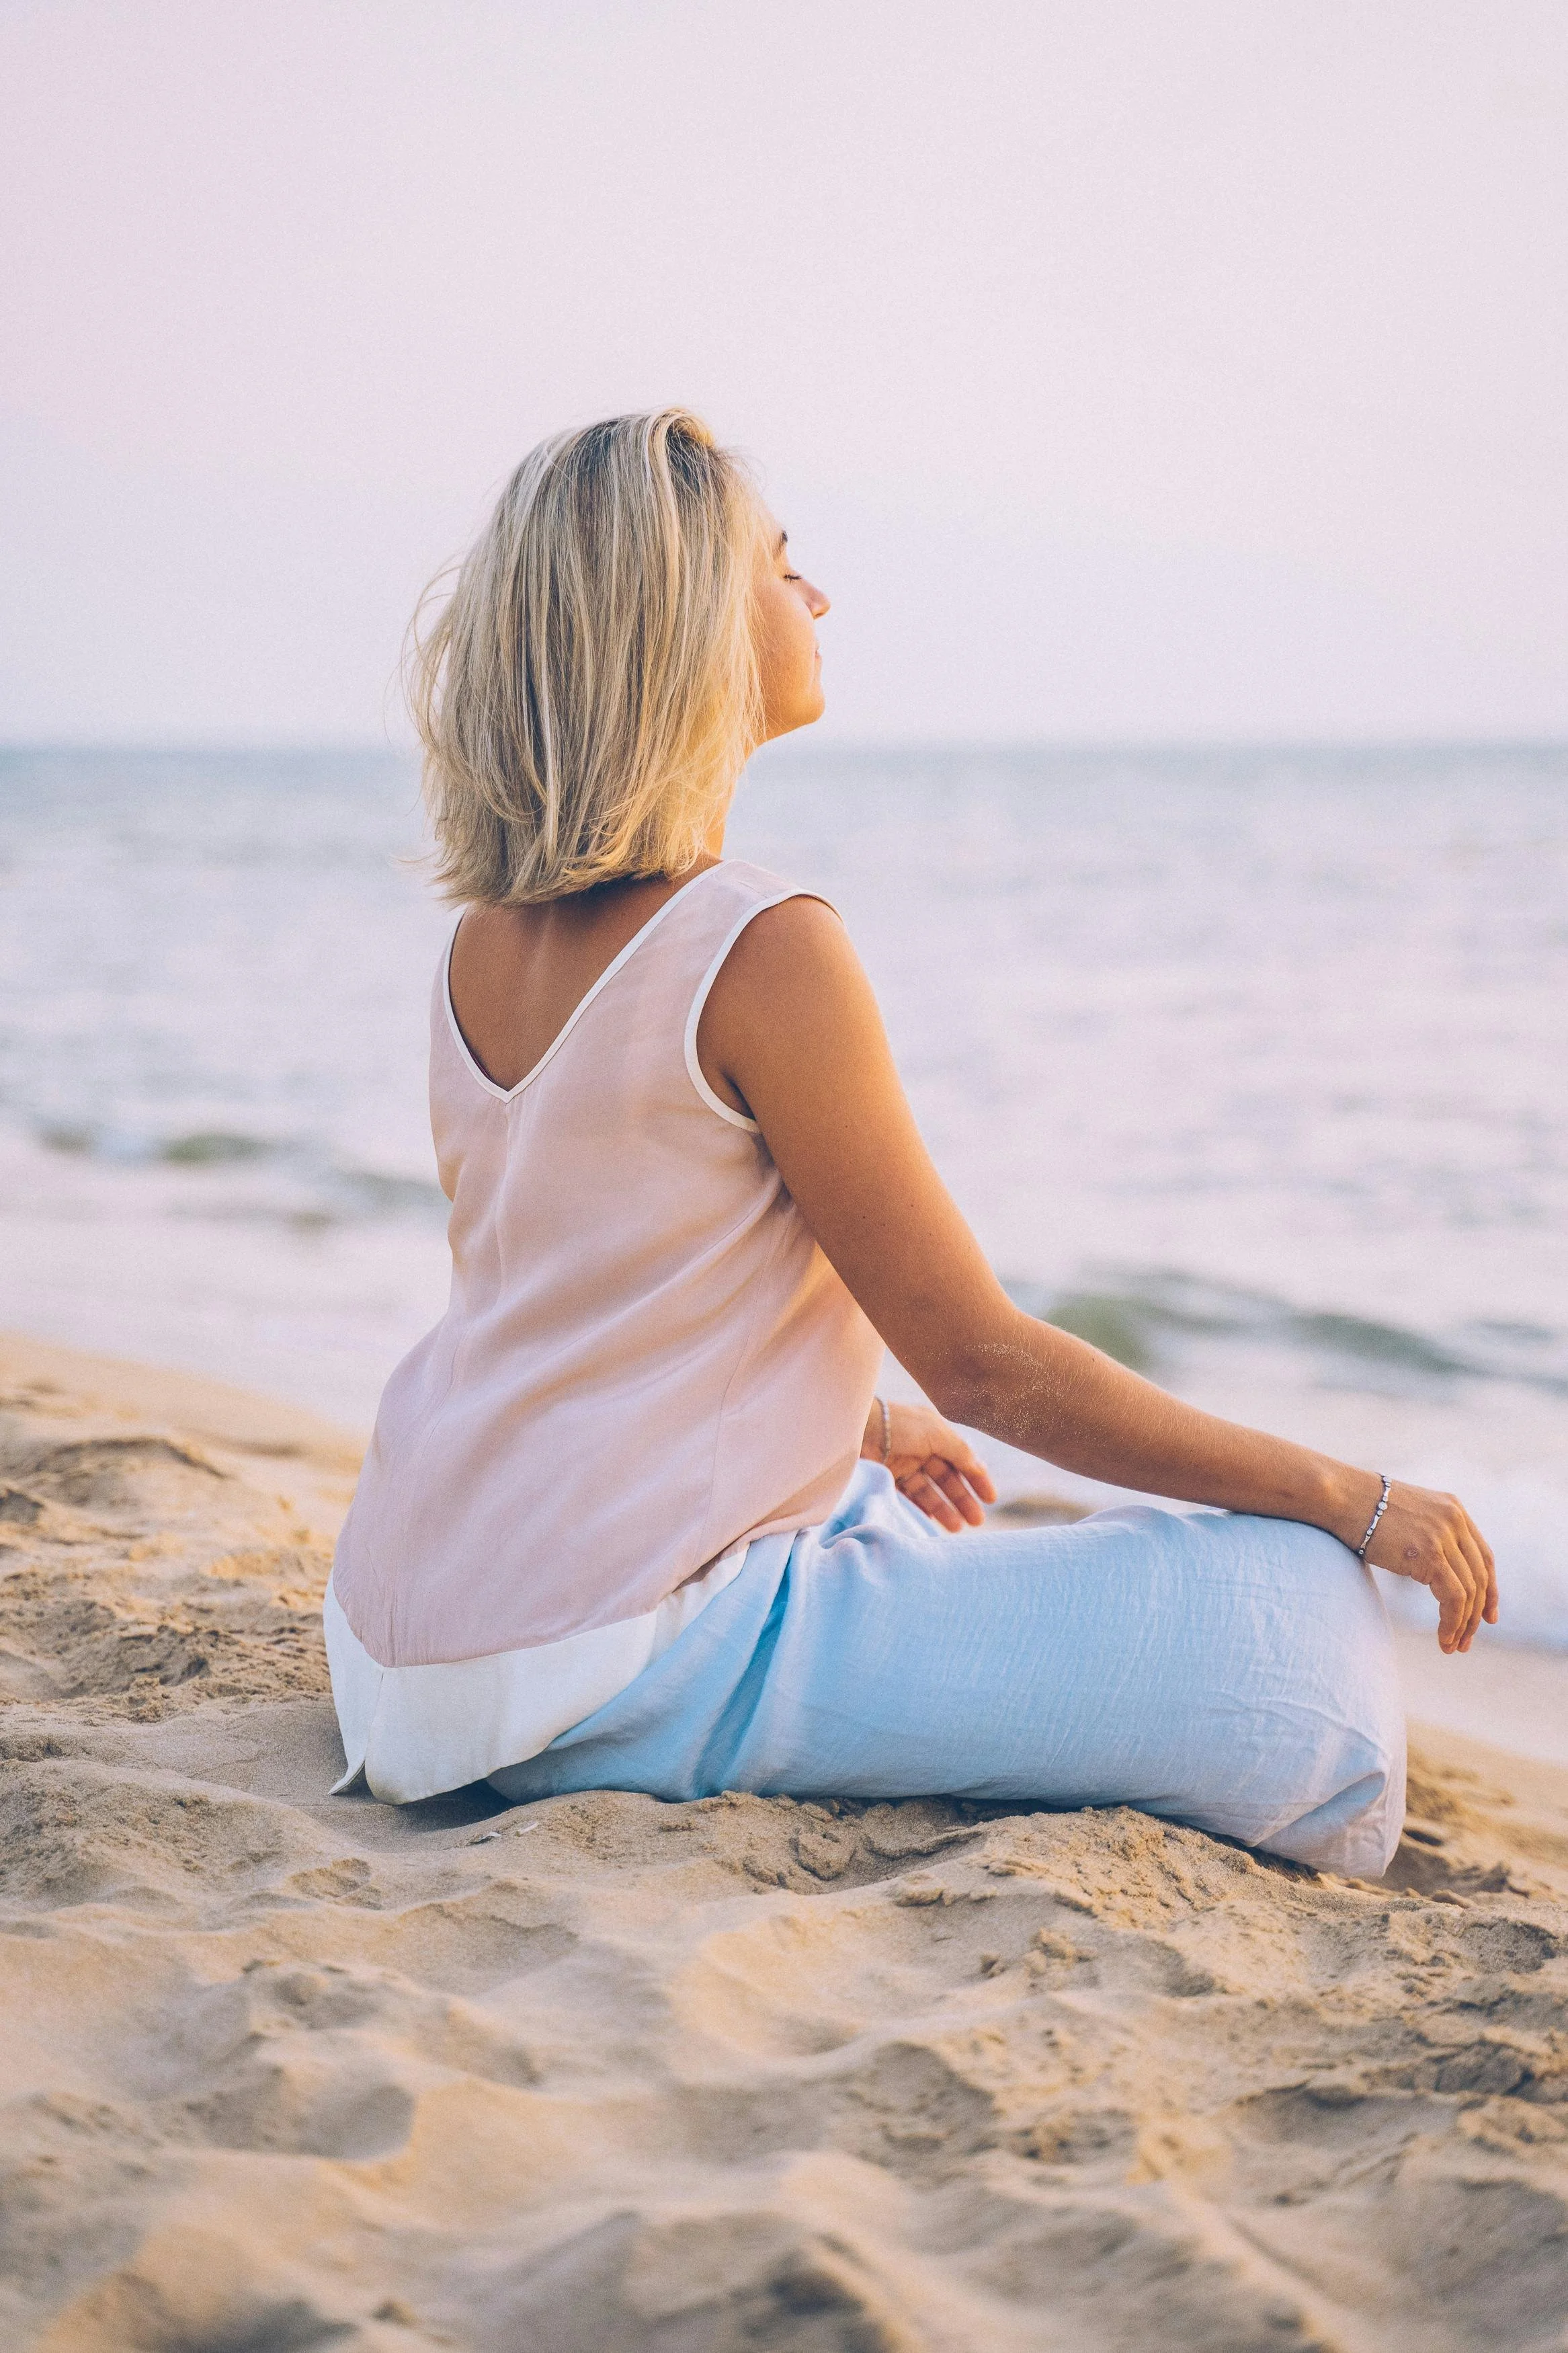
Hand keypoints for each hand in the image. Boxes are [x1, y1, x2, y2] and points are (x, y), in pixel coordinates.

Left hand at [862, 1398, 996, 1531]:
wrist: (855, 1427)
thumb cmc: (898, 1425)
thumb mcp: (936, 1433)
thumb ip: (960, 1451)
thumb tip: (979, 1468)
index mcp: (934, 1434)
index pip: (961, 1459)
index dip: (977, 1479)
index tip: (991, 1499)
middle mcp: (919, 1450)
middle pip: (946, 1479)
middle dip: (963, 1500)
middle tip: (977, 1521)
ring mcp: (902, 1465)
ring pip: (928, 1491)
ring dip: (944, 1509)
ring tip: (957, 1528)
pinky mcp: (885, 1479)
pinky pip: (907, 1498)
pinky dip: (919, 1509)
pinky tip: (931, 1521)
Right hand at [1358, 1479, 1497, 1653]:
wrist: (1342, 1497)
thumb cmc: (1362, 1509)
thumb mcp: (1407, 1518)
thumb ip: (1428, 1536)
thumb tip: (1432, 1569)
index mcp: (1453, 1509)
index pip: (1484, 1557)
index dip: (1490, 1590)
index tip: (1488, 1617)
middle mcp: (1455, 1520)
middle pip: (1480, 1577)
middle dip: (1476, 1615)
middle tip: (1466, 1641)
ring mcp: (1444, 1536)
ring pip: (1469, 1591)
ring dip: (1463, 1625)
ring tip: (1451, 1646)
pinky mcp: (1431, 1554)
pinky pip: (1454, 1598)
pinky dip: (1452, 1622)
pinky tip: (1443, 1637)